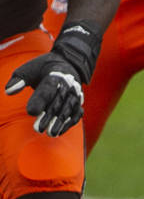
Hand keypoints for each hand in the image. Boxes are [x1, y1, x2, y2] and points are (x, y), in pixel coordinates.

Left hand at [5, 22, 100, 136]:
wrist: (66, 65)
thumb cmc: (42, 69)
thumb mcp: (27, 69)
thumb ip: (18, 80)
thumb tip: (9, 92)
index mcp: (55, 75)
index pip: (47, 90)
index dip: (39, 101)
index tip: (30, 112)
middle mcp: (68, 85)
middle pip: (58, 103)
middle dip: (48, 117)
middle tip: (38, 129)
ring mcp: (75, 95)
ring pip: (68, 110)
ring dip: (60, 123)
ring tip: (50, 133)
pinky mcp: (80, 103)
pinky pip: (76, 115)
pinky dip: (68, 124)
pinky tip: (59, 132)